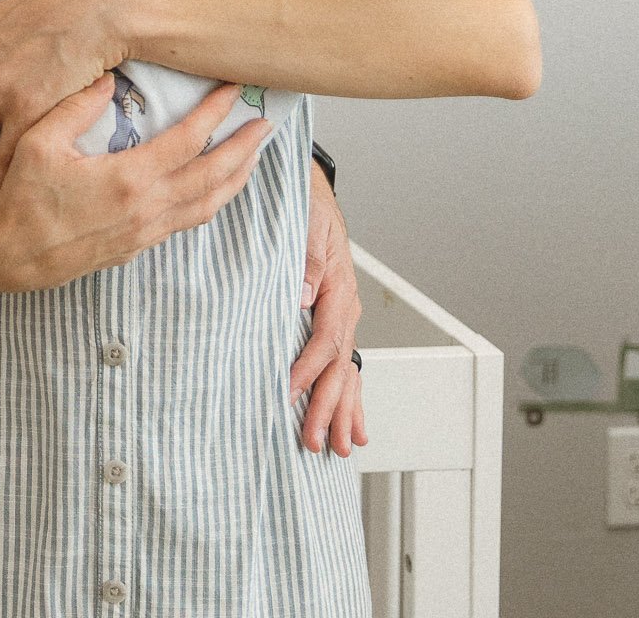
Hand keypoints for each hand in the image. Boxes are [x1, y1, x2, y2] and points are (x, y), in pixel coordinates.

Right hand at [0, 81, 272, 291]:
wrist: (9, 256)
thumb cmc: (21, 197)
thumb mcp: (40, 142)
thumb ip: (76, 107)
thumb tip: (108, 78)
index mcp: (128, 179)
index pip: (188, 141)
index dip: (215, 113)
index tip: (232, 89)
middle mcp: (146, 209)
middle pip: (213, 176)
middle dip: (244, 148)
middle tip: (266, 123)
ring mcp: (145, 232)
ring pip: (208, 205)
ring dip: (236, 178)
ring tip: (252, 155)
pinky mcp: (137, 247)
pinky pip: (188, 222)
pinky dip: (212, 201)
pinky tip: (215, 189)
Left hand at [289, 165, 367, 455]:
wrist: (309, 191)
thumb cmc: (305, 206)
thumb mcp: (307, 225)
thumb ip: (306, 260)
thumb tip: (304, 296)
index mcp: (338, 287)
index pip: (324, 339)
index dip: (307, 370)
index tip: (288, 394)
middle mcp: (345, 307)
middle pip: (339, 366)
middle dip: (327, 407)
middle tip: (314, 442)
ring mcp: (342, 316)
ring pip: (345, 372)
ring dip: (341, 410)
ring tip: (339, 447)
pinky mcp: (333, 319)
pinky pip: (343, 363)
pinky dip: (349, 396)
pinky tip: (351, 424)